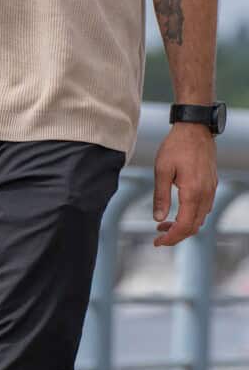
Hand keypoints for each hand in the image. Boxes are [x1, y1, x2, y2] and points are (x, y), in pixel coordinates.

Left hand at [152, 123, 217, 246]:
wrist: (195, 127)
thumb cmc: (176, 146)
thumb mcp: (161, 171)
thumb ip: (160, 196)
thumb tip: (158, 218)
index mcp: (193, 192)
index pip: (184, 226)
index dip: (171, 238)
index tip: (157, 242)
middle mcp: (206, 193)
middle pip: (194, 227)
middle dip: (176, 236)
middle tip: (158, 237)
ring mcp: (211, 189)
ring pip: (200, 219)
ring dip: (183, 227)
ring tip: (164, 224)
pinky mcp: (211, 184)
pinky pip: (204, 208)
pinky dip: (191, 217)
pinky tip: (178, 213)